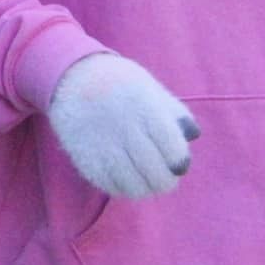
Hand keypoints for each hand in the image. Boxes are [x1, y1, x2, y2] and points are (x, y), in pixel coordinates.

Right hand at [46, 53, 200, 198]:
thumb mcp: (148, 86)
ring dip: (144, 189)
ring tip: (145, 182)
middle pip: (155, 173)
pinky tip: (124, 179)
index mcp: (145, 107)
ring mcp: (102, 144)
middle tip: (164, 179)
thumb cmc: (119, 82)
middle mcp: (124, 126)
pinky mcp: (83, 156)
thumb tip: (193, 135)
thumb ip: (173, 110)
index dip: (179, 162)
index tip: (177, 163)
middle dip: (164, 182)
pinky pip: (108, 185)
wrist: (70, 75)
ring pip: (133, 185)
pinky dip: (121, 188)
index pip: (173, 150)